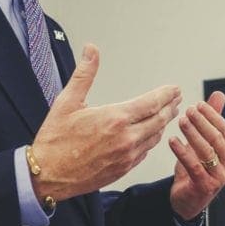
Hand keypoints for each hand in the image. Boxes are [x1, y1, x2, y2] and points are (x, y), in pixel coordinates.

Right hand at [29, 44, 181, 200]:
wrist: (47, 176)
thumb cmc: (54, 139)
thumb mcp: (67, 101)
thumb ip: (84, 74)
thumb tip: (91, 49)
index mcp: (115, 119)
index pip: (152, 103)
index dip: (166, 94)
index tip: (174, 88)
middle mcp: (126, 138)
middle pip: (159, 120)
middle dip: (170, 107)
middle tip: (177, 99)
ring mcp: (126, 157)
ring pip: (154, 138)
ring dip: (163, 124)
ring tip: (167, 115)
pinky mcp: (123, 170)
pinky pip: (144, 153)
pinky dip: (151, 141)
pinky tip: (150, 136)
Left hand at [168, 91, 224, 219]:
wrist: (187, 198)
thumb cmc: (197, 166)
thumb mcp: (203, 141)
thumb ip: (212, 119)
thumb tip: (219, 93)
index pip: (224, 128)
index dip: (211, 115)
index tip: (197, 104)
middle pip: (216, 138)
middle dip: (201, 122)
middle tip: (188, 111)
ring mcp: (220, 177)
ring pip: (206, 151)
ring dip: (192, 134)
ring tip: (180, 122)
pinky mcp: (205, 187)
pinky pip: (194, 166)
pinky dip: (182, 152)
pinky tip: (171, 140)